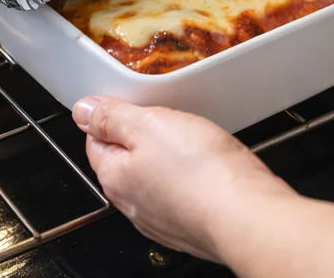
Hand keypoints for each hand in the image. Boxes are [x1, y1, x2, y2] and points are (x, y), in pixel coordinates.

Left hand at [73, 97, 293, 260]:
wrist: (252, 219)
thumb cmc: (201, 172)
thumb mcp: (145, 124)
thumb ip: (109, 117)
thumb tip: (81, 112)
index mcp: (114, 177)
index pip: (95, 140)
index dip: (111, 117)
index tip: (131, 106)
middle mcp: (134, 206)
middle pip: (125, 160)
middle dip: (141, 137)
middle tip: (166, 120)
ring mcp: (165, 222)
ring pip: (155, 177)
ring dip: (168, 157)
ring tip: (190, 140)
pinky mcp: (195, 227)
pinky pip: (183, 195)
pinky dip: (191, 179)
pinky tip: (207, 166)